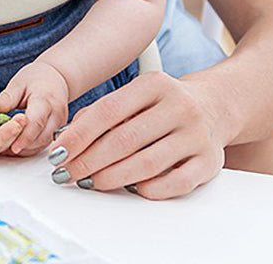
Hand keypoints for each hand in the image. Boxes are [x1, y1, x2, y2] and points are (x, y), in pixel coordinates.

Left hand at [0, 61, 68, 155]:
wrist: (55, 77)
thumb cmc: (36, 78)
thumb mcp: (18, 84)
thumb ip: (6, 99)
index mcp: (45, 100)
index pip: (36, 122)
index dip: (24, 137)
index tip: (11, 147)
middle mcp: (57, 114)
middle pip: (41, 137)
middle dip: (23, 146)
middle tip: (3, 149)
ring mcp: (60, 124)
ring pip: (44, 144)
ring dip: (26, 149)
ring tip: (6, 149)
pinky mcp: (58, 131)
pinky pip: (45, 144)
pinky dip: (31, 147)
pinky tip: (16, 146)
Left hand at [47, 71, 224, 198]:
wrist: (213, 106)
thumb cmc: (162, 104)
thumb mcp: (134, 95)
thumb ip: (102, 111)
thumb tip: (67, 138)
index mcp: (155, 84)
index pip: (108, 111)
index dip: (79, 134)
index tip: (59, 151)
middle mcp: (179, 107)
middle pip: (124, 139)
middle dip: (89, 160)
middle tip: (67, 172)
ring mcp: (196, 135)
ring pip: (147, 163)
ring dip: (112, 177)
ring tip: (90, 182)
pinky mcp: (209, 162)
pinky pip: (176, 183)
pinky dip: (149, 189)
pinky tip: (130, 188)